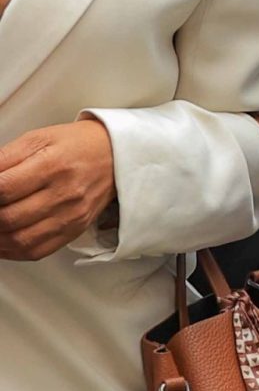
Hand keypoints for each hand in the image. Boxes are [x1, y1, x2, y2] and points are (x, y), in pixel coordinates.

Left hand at [0, 118, 116, 261]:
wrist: (116, 157)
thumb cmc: (75, 146)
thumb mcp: (36, 139)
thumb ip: (3, 158)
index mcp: (52, 165)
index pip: (3, 188)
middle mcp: (64, 194)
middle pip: (9, 217)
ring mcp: (70, 216)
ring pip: (19, 240)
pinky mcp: (74, 230)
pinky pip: (36, 251)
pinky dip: (12, 251)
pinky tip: (3, 241)